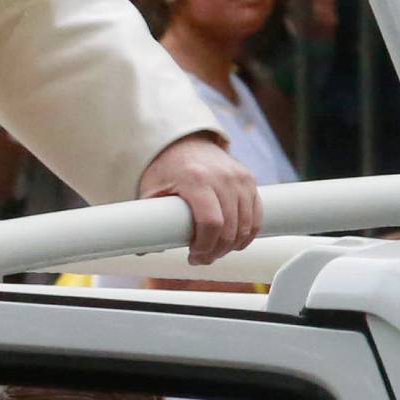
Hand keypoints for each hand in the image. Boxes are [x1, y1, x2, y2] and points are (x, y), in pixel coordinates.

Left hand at [137, 134, 261, 264]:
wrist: (185, 140)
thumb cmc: (166, 168)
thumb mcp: (151, 190)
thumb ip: (147, 219)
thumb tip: (142, 250)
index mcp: (195, 179)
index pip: (211, 222)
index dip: (205, 246)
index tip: (194, 255)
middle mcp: (221, 177)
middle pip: (229, 228)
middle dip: (216, 251)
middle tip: (202, 259)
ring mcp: (238, 177)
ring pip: (246, 225)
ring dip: (232, 246)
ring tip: (215, 252)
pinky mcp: (249, 179)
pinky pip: (256, 215)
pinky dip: (248, 233)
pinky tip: (234, 243)